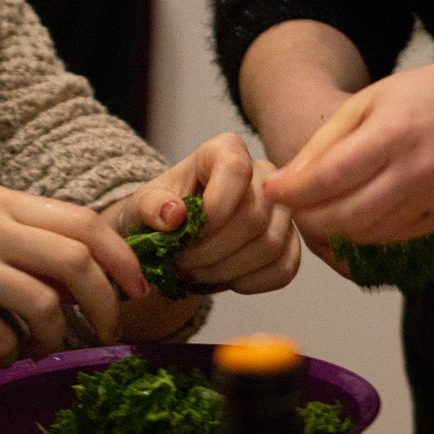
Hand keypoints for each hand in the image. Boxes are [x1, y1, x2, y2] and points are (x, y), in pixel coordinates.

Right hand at [0, 185, 144, 365]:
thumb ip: (32, 247)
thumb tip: (96, 279)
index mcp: (1, 202)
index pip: (84, 222)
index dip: (122, 258)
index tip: (139, 290)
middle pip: (77, 260)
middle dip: (106, 303)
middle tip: (109, 331)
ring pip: (46, 303)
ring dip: (55, 337)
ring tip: (43, 349)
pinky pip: (3, 338)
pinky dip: (10, 355)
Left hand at [108, 134, 300, 294]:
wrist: (175, 234)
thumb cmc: (162, 211)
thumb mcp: (143, 204)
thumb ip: (150, 205)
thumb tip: (172, 215)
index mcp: (227, 150)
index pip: (235, 169)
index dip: (214, 207)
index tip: (186, 233)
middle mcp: (264, 174)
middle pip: (254, 217)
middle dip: (211, 251)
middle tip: (181, 265)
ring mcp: (282, 208)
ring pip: (270, 246)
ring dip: (227, 270)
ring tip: (197, 274)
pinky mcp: (291, 241)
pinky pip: (284, 268)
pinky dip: (252, 283)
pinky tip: (226, 280)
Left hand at [262, 55, 433, 245]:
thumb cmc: (429, 95)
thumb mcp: (372, 100)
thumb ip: (328, 141)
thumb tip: (287, 181)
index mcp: (393, 133)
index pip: (329, 177)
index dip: (293, 191)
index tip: (270, 191)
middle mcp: (416, 171)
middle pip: (346, 217)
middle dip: (310, 218)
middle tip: (294, 208)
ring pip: (368, 234)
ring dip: (335, 231)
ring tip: (319, 212)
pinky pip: (393, 238)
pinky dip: (366, 234)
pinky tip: (354, 218)